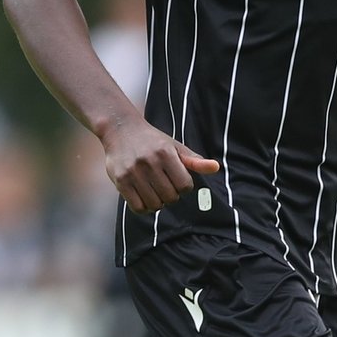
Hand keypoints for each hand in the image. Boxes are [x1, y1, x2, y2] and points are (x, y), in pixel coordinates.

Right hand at [101, 117, 220, 212]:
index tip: (177, 180)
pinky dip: (144, 207)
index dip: (184, 187)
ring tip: (154, 192)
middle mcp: (149, 162)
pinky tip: (144, 197)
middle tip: (164, 186)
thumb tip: (216, 168)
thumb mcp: (175, 147)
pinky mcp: (120, 180)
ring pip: (154, 204)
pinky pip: (137, 207)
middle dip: (171, 196)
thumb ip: (194, 161)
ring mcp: (133, 172)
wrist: (120, 129)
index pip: (185, 186)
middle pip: (170, 197)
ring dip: (157, 203)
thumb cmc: (152, 141)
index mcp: (166, 153)